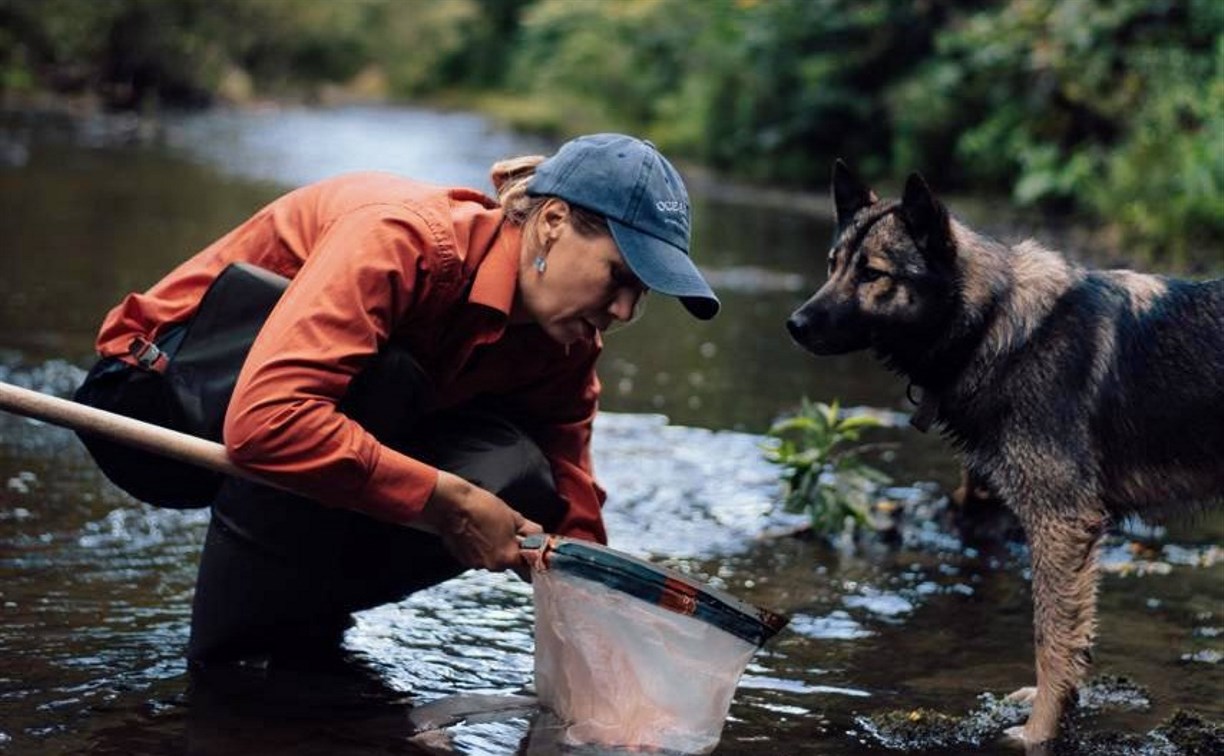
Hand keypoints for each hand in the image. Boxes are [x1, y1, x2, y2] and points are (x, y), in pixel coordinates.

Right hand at [419, 470, 542, 572]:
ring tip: (490, 529)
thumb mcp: (513, 516)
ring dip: (495, 548)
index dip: (530, 558)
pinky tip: (477, 532)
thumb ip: (529, 531)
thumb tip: (538, 536)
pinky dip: (480, 548)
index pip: (527, 570)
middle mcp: (492, 566)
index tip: (529, 549)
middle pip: (509, 563)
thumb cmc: (482, 507)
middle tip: (508, 531)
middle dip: (511, 550)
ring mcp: (475, 564)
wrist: (450, 505)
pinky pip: (479, 557)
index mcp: (508, 557)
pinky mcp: (463, 559)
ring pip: (493, 559)